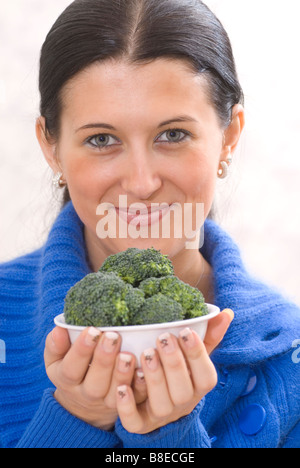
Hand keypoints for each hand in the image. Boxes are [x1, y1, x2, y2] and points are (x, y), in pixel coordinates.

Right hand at [44, 326, 143, 429]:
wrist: (84, 405)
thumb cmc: (72, 369)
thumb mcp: (57, 359)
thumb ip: (55, 345)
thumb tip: (59, 330)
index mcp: (67, 380)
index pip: (71, 368)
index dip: (81, 350)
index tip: (92, 330)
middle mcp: (86, 394)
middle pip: (94, 383)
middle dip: (104, 359)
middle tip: (113, 336)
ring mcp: (106, 403)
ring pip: (114, 393)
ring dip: (122, 374)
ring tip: (128, 354)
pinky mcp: (125, 406)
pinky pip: (134, 399)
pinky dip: (140, 386)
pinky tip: (144, 370)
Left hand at [116, 309, 233, 433]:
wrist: (154, 406)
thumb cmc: (177, 373)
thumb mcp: (192, 356)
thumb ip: (208, 336)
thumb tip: (227, 313)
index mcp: (197, 387)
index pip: (205, 376)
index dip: (197, 355)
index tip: (186, 331)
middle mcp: (182, 404)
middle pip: (183, 390)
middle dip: (174, 363)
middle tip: (163, 338)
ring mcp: (161, 416)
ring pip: (160, 404)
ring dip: (154, 378)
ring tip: (146, 353)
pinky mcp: (139, 425)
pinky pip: (134, 421)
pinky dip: (127, 405)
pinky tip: (121, 386)